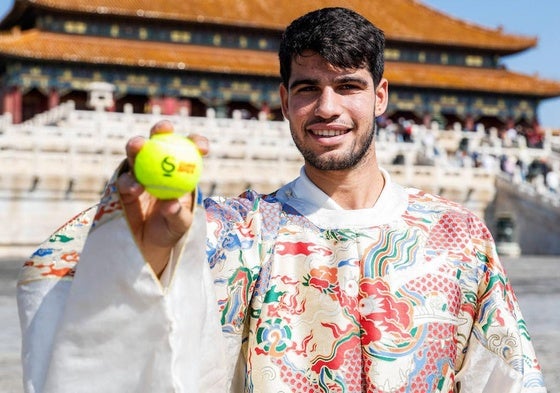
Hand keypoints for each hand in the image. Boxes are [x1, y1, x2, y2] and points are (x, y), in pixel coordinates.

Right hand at [117, 120, 208, 276]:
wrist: (147, 246)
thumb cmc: (171, 230)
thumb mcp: (180, 225)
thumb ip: (178, 215)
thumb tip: (171, 204)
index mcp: (180, 170)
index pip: (189, 149)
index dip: (196, 142)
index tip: (202, 148)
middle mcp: (158, 166)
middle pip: (159, 141)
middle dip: (162, 129)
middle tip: (164, 129)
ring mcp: (139, 174)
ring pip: (136, 153)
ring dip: (136, 145)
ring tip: (138, 146)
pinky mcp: (122, 186)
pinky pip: (124, 179)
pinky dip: (129, 181)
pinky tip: (135, 188)